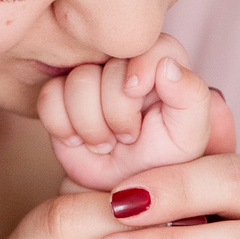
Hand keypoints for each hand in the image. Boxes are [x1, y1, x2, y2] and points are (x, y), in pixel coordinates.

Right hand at [38, 39, 236, 191]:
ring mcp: (89, 79)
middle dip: (116, 112)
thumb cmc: (160, 164)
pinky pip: (48, 98)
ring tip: (106, 143)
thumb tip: (168, 65)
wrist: (120, 194)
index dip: (139, 67)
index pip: (149, 44)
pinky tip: (78, 140)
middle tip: (127, 136)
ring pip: (76, 81)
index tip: (136, 92)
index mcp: (162, 65)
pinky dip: (62, 126)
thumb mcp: (187, 137)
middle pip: (107, 65)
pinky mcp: (58, 97)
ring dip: (90, 124)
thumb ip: (191, 97)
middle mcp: (123, 65)